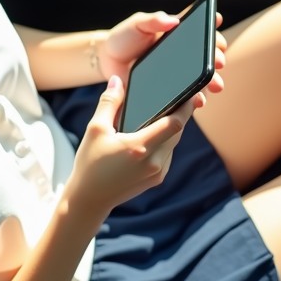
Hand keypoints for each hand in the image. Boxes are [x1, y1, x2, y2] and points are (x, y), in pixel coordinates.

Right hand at [65, 76, 204, 218]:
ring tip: (164, 114)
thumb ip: (109, 103)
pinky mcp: (157, 179)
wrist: (90, 199)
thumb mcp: (95, 130)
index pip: (175, 123)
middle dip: (180, 115)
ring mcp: (158, 172)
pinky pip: (168, 154)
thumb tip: (118, 81)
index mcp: (140, 147)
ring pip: (174, 143)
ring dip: (172, 129)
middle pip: (177, 132)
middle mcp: (154, 162)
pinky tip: (153, 135)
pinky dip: (165, 142)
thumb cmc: (90, 164)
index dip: (186, 107)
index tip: (191, 94)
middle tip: (178, 98)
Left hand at [98, 9, 226, 93]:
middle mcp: (182, 53)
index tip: (218, 23)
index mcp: (177, 33)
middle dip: (217, 57)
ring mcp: (177, 73)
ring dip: (212, 81)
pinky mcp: (170, 90)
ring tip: (215, 85)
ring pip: (201, 77)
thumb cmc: (123, 37)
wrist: (107, 61)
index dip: (212, 26)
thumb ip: (153, 20)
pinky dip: (196, 98)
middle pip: (207, 55)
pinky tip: (199, 100)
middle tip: (219, 62)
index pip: (200, 28)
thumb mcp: (137, 24)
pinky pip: (187, 95)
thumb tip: (172, 20)